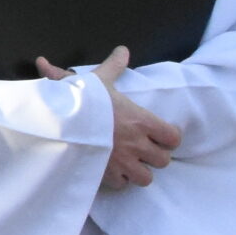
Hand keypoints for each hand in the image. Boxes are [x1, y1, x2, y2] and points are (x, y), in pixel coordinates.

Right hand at [40, 47, 180, 189]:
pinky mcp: (107, 174)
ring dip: (139, 171)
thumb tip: (123, 50)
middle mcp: (138, 144)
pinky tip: (111, 169)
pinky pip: (123, 184)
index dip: (169, 137)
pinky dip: (119, 180)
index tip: (159, 134)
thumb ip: (114, 67)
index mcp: (142, 121)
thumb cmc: (83, 101)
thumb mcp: (99, 80)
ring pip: (146, 178)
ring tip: (129, 163)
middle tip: (142, 148)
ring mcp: (123, 162)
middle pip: (163, 161)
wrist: (61, 123)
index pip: (174, 138)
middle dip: (154, 155)